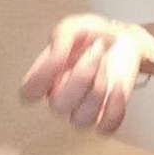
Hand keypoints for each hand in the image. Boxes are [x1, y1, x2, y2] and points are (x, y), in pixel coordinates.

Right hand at [18, 13, 153, 134]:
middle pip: (59, 107)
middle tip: (97, 51)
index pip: (28, 93)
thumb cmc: (93, 35)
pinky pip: (106, 127)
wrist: (124, 39)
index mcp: (45, 78)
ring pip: (82, 119)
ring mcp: (82, 110)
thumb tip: (56, 58)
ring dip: (99, 87)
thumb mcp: (72, 27)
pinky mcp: (105, 115)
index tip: (64, 51)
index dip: (43, 76)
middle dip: (83, 75)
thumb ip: (60, 39)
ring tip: (106, 63)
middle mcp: (60, 98)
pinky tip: (117, 86)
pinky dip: (115, 107)